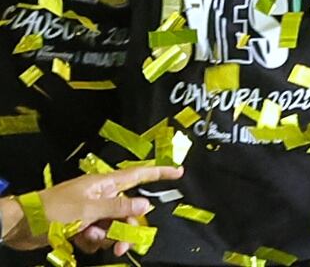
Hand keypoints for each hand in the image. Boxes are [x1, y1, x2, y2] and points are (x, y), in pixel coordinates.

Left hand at [5, 162, 181, 254]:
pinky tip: (80, 241)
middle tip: (123, 246)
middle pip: (127, 210)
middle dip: (127, 228)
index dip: (159, 172)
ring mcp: (90, 212)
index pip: (138, 174)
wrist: (21, 225)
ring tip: (90, 241)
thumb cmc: (55, 210)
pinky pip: (98, 235)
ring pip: (113, 225)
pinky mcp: (80, 226)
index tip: (179, 171)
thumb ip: (118, 206)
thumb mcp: (88, 209)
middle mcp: (101, 196)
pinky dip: (92, 241)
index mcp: (104, 184)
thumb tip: (145, 203)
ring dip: (106, 237)